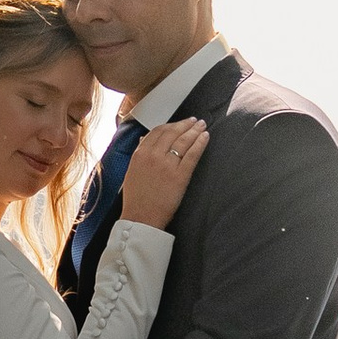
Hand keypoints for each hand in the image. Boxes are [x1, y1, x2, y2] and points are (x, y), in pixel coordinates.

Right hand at [117, 115, 207, 230]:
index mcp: (140, 154)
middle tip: (195, 121)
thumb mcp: (132, 171)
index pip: (157, 131)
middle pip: (172, 132)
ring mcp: (167, 165)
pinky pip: (192, 154)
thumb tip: (143, 140)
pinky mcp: (180, 175)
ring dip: (195, 130)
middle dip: (185, 124)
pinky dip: (200, 143)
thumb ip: (139, 153)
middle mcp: (153, 155)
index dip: (171, 125)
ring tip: (202, 126)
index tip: (179, 124)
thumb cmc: (136, 198)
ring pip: (183, 141)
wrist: (141, 217)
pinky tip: (205, 137)